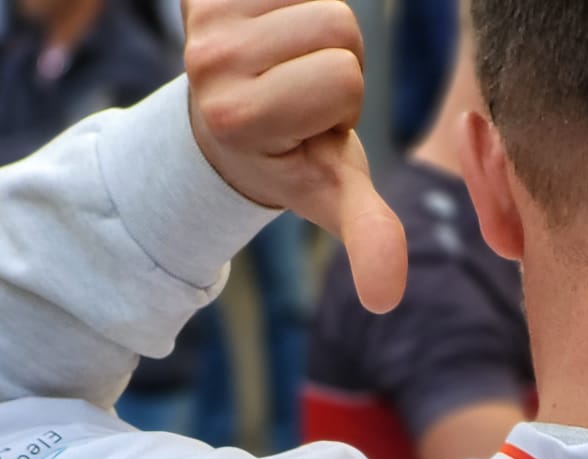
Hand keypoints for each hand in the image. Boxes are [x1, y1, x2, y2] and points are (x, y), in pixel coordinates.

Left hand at [184, 0, 406, 312]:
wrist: (230, 125)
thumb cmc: (296, 160)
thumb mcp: (335, 198)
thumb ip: (367, 236)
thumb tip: (386, 299)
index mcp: (241, 116)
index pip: (343, 76)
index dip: (344, 102)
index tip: (314, 127)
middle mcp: (209, 62)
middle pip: (337, 24)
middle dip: (335, 60)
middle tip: (303, 95)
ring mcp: (201, 17)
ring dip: (316, 30)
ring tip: (288, 68)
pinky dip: (294, 3)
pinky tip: (274, 36)